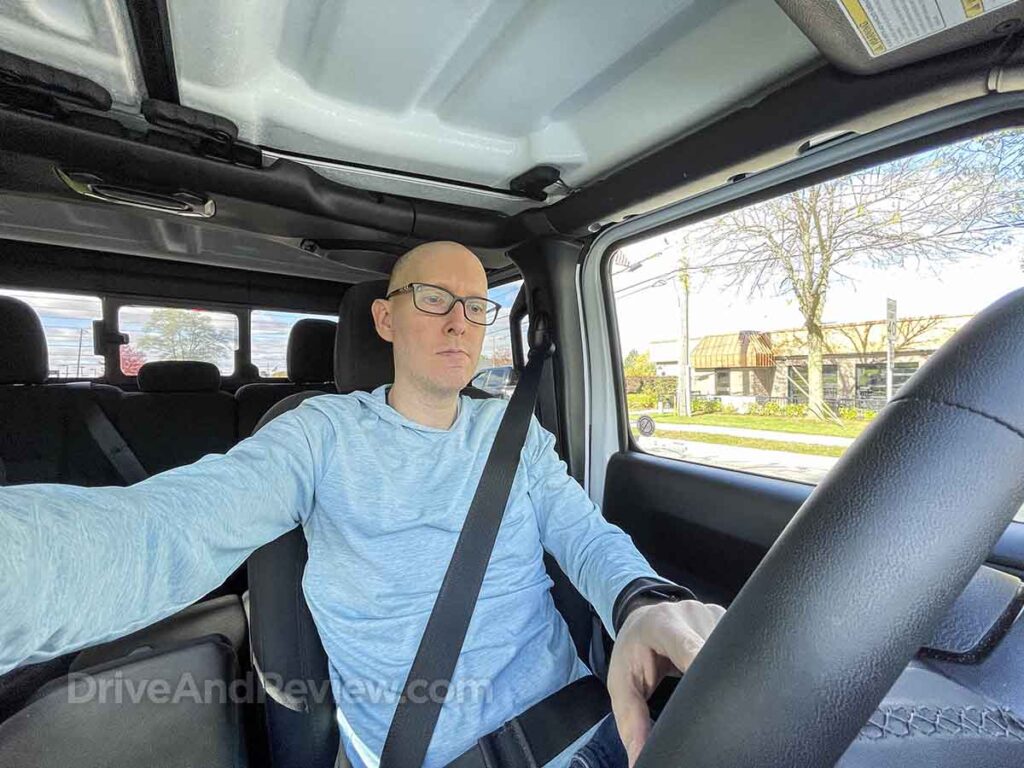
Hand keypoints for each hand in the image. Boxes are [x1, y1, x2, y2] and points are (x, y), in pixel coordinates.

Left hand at [606, 600, 725, 765]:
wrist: (642, 621)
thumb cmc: (632, 653)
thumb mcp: (622, 684)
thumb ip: (632, 721)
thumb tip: (640, 761)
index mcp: (662, 624)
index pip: (687, 646)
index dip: (702, 664)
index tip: (716, 689)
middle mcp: (690, 613)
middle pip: (716, 652)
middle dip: (718, 680)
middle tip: (713, 707)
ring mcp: (713, 612)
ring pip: (731, 649)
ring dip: (725, 672)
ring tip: (714, 689)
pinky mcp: (727, 617)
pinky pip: (737, 644)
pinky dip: (731, 663)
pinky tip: (722, 674)